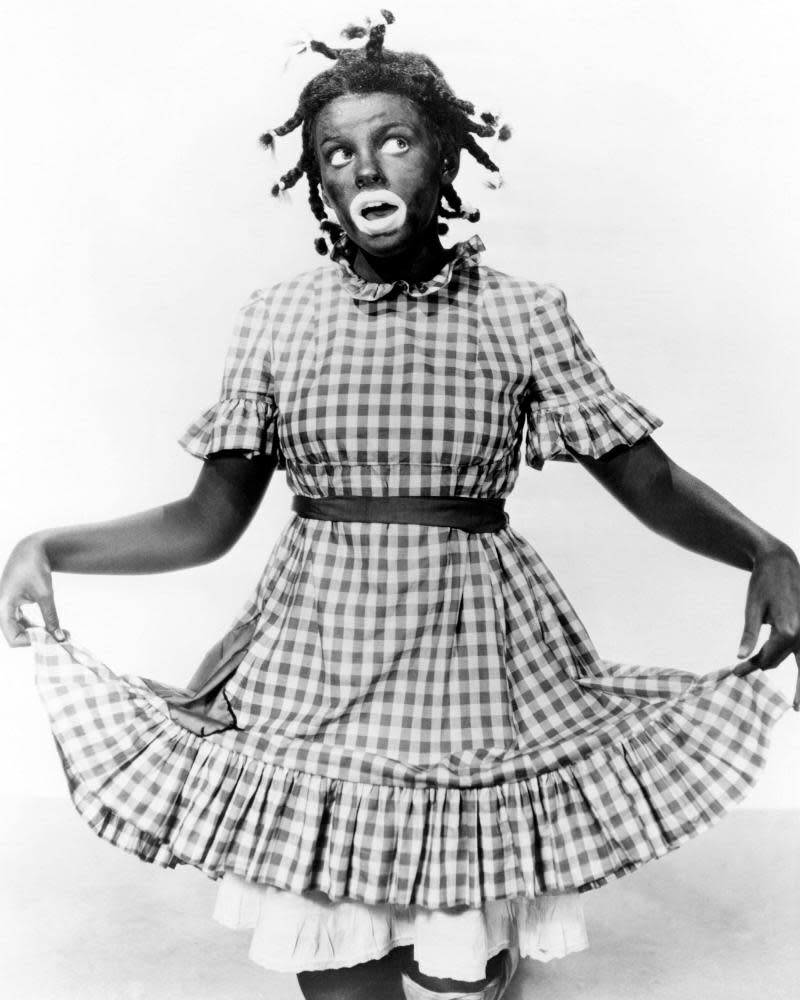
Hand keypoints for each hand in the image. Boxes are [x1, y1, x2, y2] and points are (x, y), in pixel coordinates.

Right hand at [0, 536, 64, 647]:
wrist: (31, 549)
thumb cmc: (35, 568)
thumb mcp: (45, 594)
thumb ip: (51, 617)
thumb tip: (60, 638)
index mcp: (3, 606)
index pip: (12, 637)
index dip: (31, 643)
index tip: (52, 639)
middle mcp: (1, 607)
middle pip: (15, 635)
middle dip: (37, 639)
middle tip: (60, 638)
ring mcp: (6, 606)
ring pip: (19, 629)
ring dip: (37, 633)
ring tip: (59, 633)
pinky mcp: (13, 604)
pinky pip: (21, 622)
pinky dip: (35, 626)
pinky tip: (51, 627)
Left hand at [732, 541, 799, 709]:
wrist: (780, 560)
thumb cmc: (763, 583)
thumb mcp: (752, 608)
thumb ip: (749, 634)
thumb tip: (740, 657)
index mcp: (787, 631)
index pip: (767, 659)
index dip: (751, 667)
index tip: (735, 672)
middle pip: (783, 661)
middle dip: (769, 670)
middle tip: (788, 706)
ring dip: (797, 676)